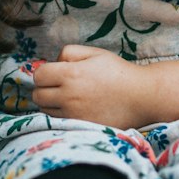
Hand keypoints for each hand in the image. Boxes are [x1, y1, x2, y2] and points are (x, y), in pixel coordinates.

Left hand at [32, 45, 148, 128]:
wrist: (141, 96)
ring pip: (45, 111)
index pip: (38, 76)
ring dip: (51, 104)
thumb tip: (53, 63)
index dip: (44, 73)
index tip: (53, 74)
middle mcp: (69, 96)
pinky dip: (60, 115)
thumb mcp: (94, 53)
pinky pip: (58, 122)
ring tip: (67, 98)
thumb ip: (69, 52)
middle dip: (44, 89)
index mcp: (71, 74)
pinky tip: (73, 109)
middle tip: (58, 86)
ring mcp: (73, 114)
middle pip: (38, 95)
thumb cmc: (118, 72)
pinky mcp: (80, 126)